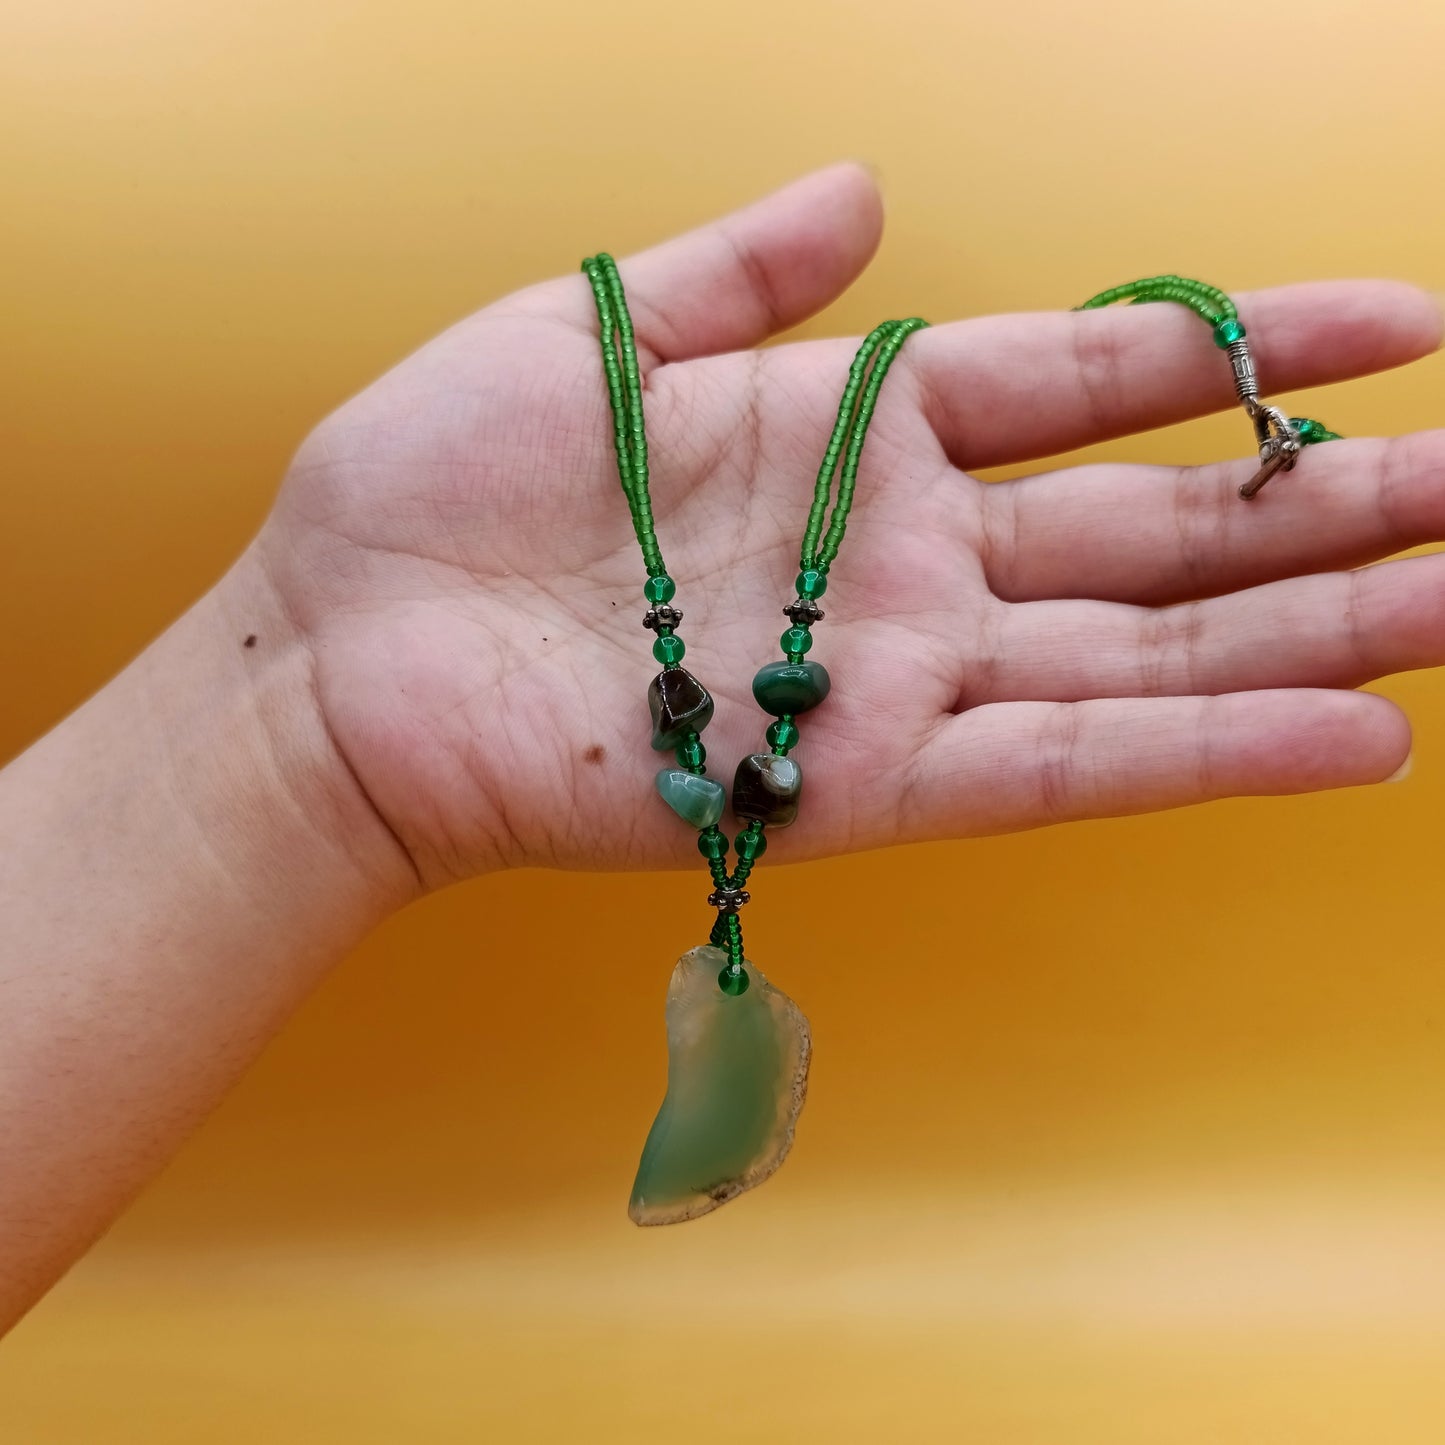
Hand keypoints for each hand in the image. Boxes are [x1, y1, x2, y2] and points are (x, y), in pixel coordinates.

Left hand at [254, 163, 1443, 889]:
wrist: (344, 653)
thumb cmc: (437, 489)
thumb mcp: (594, 329)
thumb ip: (747, 269)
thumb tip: (865, 182)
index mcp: (854, 432)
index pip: (1094, 381)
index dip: (1244, 348)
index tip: (1403, 320)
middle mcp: (902, 560)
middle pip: (1158, 530)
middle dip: (1329, 506)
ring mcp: (890, 676)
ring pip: (1146, 654)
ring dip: (1314, 632)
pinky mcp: (852, 784)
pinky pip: (1060, 764)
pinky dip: (1202, 753)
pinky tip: (1351, 737)